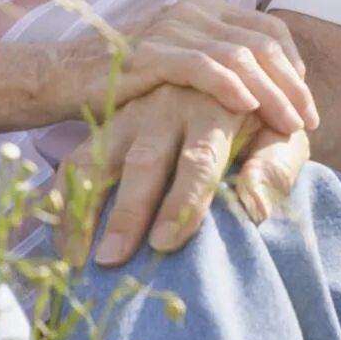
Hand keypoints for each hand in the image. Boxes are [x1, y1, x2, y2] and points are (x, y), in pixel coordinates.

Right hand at [56, 87, 308, 267]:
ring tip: (76, 257)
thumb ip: (274, 169)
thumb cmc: (266, 123)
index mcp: (216, 108)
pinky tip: (60, 239)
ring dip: (85, 206)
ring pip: (101, 157)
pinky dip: (62, 199)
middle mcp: (169, 105)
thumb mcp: (280, 138)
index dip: (182, 201)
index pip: (200, 160)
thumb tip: (255, 207)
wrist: (240, 79)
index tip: (165, 243)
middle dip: (127, 211)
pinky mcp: (108, 125)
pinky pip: (76, 160)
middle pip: (144, 160)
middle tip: (112, 259)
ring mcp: (132, 114)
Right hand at [76, 0, 317, 136]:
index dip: (295, 69)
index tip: (306, 107)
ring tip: (288, 125)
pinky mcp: (150, 53)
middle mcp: (194, 11)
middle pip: (262, 43)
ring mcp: (172, 28)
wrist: (63, 76)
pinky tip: (248, 108)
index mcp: (206, 9)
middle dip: (291, 86)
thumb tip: (268, 93)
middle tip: (308, 123)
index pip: (270, 31)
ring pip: (240, 55)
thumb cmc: (126, 81)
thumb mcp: (182, 68)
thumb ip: (220, 68)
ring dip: (271, 92)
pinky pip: (201, 65)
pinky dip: (230, 86)